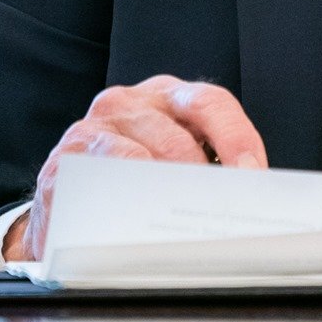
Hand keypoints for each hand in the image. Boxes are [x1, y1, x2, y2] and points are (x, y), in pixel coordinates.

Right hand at [3, 75, 266, 261]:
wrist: (70, 203)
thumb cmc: (132, 181)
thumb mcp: (172, 162)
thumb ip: (209, 168)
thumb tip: (251, 196)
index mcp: (168, 97)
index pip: (211, 103)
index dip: (237, 138)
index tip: (253, 176)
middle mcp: (132, 102)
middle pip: (181, 138)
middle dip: (207, 183)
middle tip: (222, 215)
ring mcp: (96, 125)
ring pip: (145, 158)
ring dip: (171, 196)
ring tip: (188, 224)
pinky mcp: (68, 154)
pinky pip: (107, 174)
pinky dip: (131, 199)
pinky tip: (144, 220)